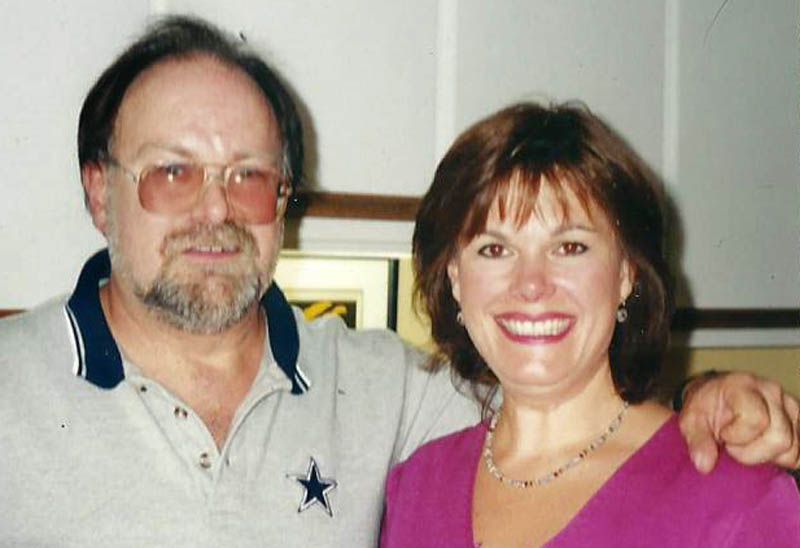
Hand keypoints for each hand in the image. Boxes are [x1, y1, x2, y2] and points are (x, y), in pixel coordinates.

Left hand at [678, 371, 799, 472]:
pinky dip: (782, 458)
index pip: (757, 421)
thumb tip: (704, 465)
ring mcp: (790, 405)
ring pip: (794, 449)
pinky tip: (762, 448)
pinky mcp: (798, 420)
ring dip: (768, 456)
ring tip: (747, 444)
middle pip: (780, 438)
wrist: (716, 396)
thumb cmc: (705, 407)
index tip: (723, 436)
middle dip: (753, 452)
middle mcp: (772, 391)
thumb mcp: (691, 420)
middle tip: (733, 445)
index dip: (738, 438)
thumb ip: (697, 440)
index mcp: (743, 386)